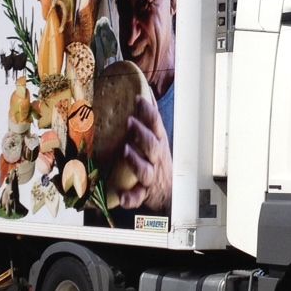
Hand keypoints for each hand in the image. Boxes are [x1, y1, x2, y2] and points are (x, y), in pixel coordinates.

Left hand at [117, 93, 171, 213]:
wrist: (169, 193)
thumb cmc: (158, 161)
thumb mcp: (157, 139)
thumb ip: (151, 119)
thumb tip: (145, 93)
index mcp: (158, 143)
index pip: (156, 125)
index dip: (149, 113)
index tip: (138, 100)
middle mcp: (156, 159)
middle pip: (152, 146)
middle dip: (142, 133)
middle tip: (130, 121)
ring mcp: (150, 177)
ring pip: (146, 170)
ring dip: (136, 161)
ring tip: (125, 150)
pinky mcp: (143, 193)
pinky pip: (137, 197)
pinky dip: (130, 198)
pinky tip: (122, 196)